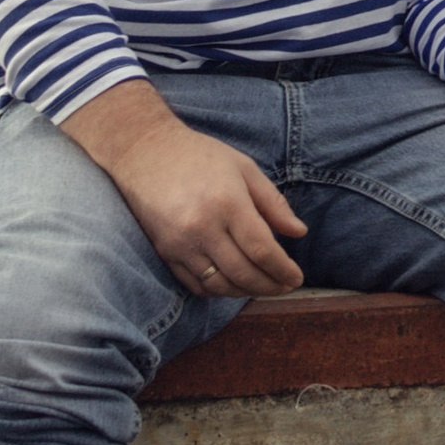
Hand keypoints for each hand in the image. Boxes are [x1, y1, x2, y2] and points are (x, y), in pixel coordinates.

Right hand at [63, 79, 307, 295]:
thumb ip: (273, 202)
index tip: (296, 278)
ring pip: (219, 285)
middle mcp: (202, 227)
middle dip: (270, 286)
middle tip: (286, 287)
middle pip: (243, 273)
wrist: (145, 153)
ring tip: (263, 286)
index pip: (261, 249)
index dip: (282, 269)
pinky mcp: (164, 253)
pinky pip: (195, 285)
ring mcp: (180, 244)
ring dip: (245, 291)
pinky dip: (218, 291)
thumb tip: (299, 233)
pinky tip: (233, 284)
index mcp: (227, 203)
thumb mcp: (244, 168)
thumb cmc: (200, 156)